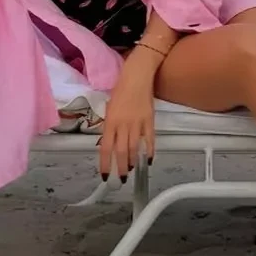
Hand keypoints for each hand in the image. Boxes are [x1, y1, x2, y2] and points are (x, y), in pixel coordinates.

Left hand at [98, 61, 155, 181]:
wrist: (136, 77)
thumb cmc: (120, 90)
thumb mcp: (109, 108)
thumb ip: (110, 126)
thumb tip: (110, 142)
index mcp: (110, 122)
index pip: (105, 148)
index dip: (105, 164)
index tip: (105, 176)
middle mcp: (122, 125)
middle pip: (121, 151)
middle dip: (120, 168)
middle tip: (121, 179)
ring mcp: (137, 123)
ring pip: (134, 148)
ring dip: (133, 161)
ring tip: (131, 170)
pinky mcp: (149, 120)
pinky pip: (149, 139)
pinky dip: (149, 151)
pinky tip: (149, 159)